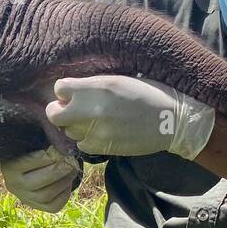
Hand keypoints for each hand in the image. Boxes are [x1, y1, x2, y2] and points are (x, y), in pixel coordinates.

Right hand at [0, 147, 77, 212]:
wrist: (29, 168)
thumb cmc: (33, 149)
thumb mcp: (34, 142)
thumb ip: (44, 138)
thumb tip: (62, 142)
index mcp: (9, 167)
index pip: (27, 163)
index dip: (45, 157)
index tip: (56, 150)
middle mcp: (13, 185)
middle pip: (37, 183)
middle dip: (58, 172)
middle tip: (71, 162)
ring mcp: (25, 198)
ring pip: (47, 195)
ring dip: (64, 182)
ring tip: (73, 169)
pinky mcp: (38, 207)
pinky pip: (54, 205)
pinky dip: (65, 194)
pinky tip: (67, 182)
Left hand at [46, 75, 215, 160]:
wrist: (172, 121)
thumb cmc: (150, 93)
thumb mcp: (120, 80)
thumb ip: (93, 85)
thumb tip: (73, 91)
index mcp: (98, 87)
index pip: (59, 88)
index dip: (65, 90)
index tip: (73, 92)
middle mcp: (91, 110)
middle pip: (54, 114)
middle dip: (59, 110)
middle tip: (70, 109)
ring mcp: (95, 131)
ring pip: (67, 130)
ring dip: (74, 125)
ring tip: (92, 120)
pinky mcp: (102, 148)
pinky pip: (81, 144)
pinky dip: (87, 139)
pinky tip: (101, 132)